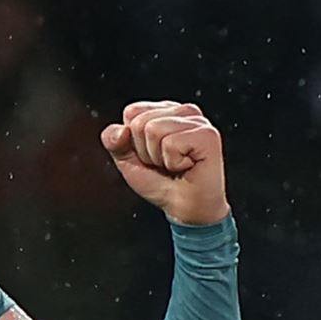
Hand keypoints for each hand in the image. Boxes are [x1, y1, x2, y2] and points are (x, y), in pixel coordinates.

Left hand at [101, 101, 229, 226]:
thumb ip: (113, 140)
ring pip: (154, 130)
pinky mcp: (207, 134)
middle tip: (164, 164)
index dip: (134, 142)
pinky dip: (173, 162)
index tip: (151, 156)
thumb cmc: (161, 183)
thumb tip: (121, 130)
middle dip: (146, 151)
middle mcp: (183, 112)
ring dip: (159, 158)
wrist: (184, 208)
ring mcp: (197, 120)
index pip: (132, 112)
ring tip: (175, 165)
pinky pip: (171, 143)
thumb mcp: (127, 159)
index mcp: (165, 111)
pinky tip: (187, 166)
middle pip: (141, 122)